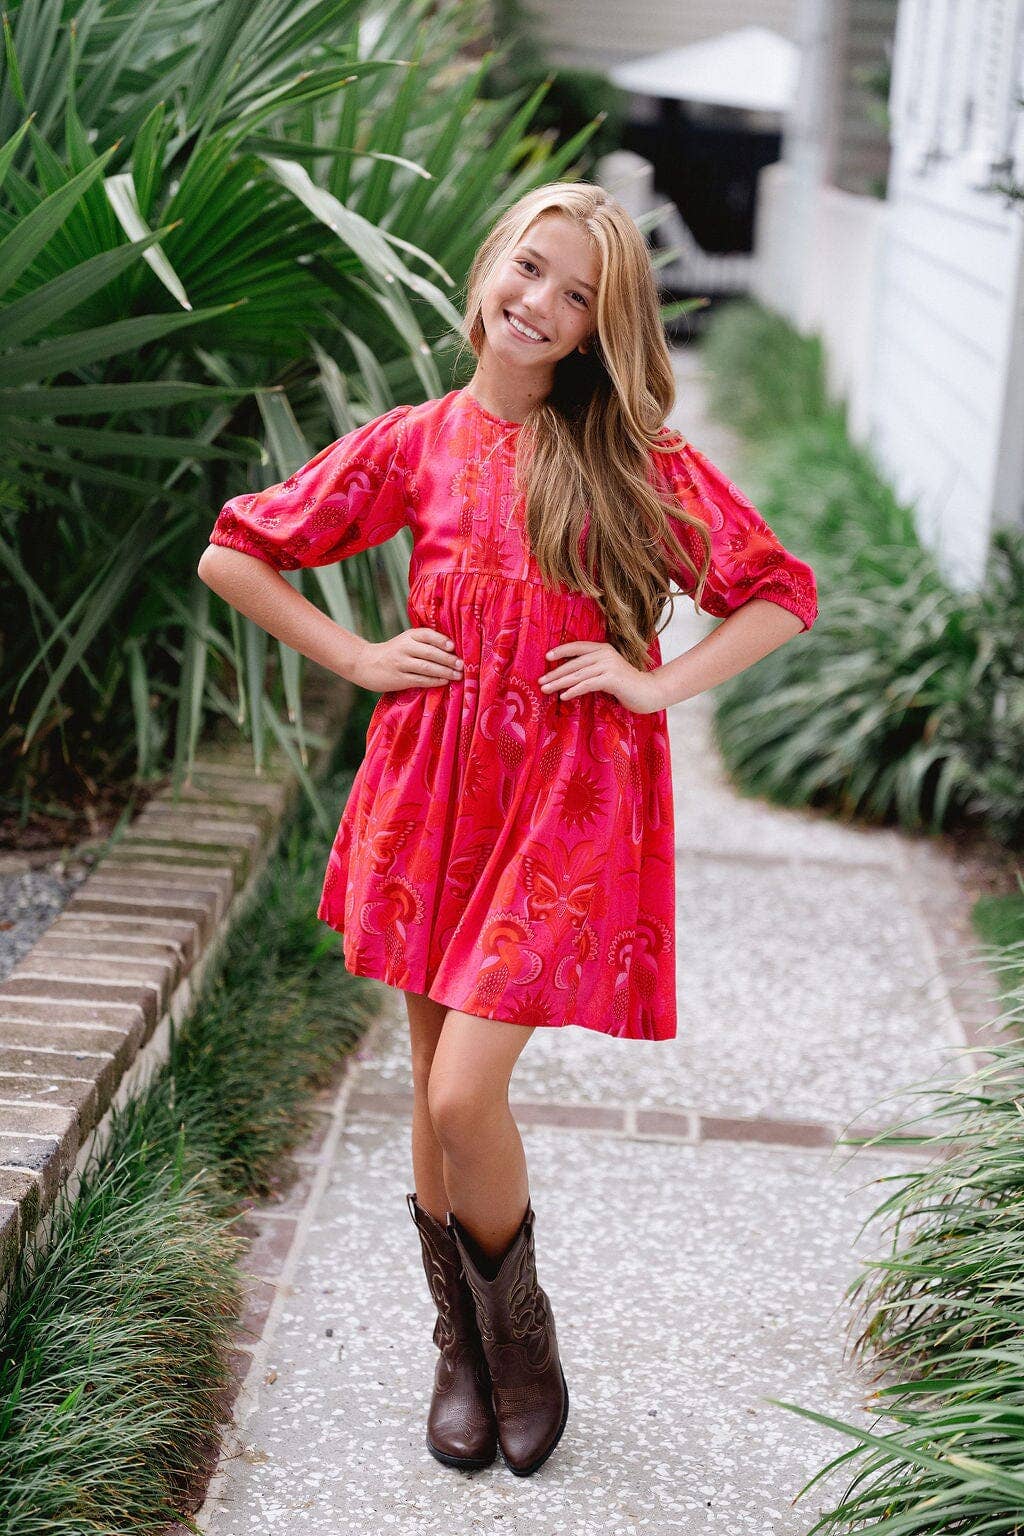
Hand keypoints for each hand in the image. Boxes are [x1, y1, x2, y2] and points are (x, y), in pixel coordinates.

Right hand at [350, 628, 462, 691]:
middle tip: (462, 665)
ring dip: (445, 672)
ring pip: (427, 667)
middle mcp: (404, 647)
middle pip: (430, 652)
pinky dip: (434, 681)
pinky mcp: (399, 678)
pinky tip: (444, 681)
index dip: (441, 640)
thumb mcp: (406, 641)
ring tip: (458, 675)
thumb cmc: (393, 652)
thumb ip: (424, 642)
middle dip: (448, 659)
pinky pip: (420, 680)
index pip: (427, 635)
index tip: (454, 647)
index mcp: (408, 635)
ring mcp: (401, 663)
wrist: (366, 663)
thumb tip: (453, 649)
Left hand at [538, 641, 665, 714]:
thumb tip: (569, 676)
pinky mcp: (611, 679)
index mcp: (603, 649)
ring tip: (546, 689)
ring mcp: (608, 665)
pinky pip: (587, 684)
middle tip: (539, 681)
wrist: (649, 692)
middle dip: (555, 673)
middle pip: (574, 663)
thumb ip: (592, 669)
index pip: (577, 646)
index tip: (546, 657)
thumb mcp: (607, 672)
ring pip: (578, 674)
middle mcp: (605, 654)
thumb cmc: (626, 685)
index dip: (561, 651)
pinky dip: (574, 690)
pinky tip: (564, 696)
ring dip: (559, 683)